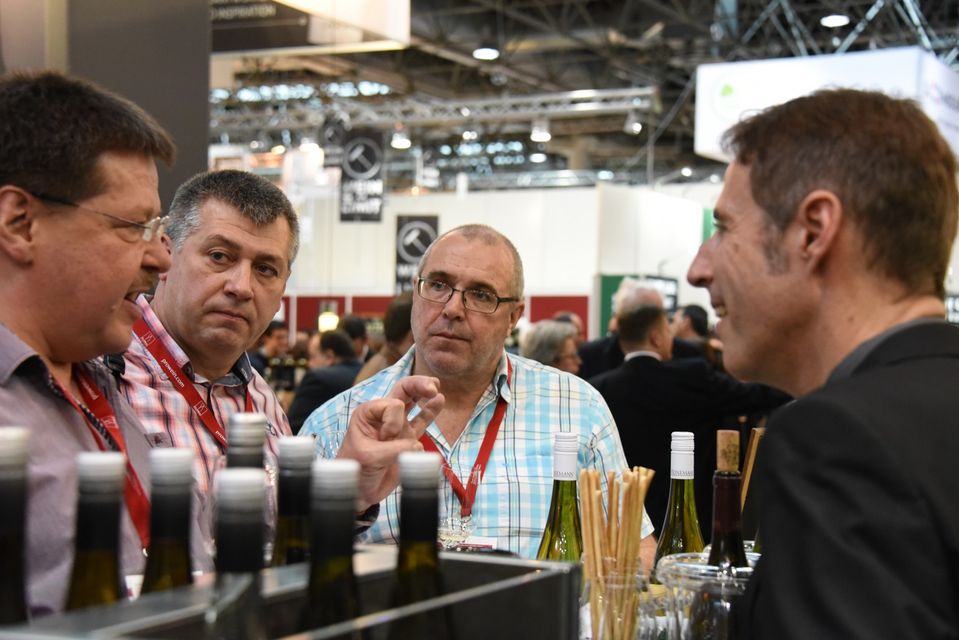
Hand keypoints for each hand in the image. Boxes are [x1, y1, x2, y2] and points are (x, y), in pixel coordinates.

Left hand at [337, 375, 443, 509]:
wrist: (358, 491)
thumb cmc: (355, 470)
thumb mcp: (370, 457)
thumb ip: (394, 450)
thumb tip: (418, 447)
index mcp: (368, 413)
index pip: (392, 406)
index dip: (394, 422)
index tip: (384, 439)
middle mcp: (383, 416)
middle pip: (403, 391)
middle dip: (418, 385)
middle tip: (432, 386)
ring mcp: (398, 427)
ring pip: (414, 403)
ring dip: (425, 393)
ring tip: (436, 387)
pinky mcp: (407, 440)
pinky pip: (422, 422)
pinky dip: (431, 412)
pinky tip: (439, 401)